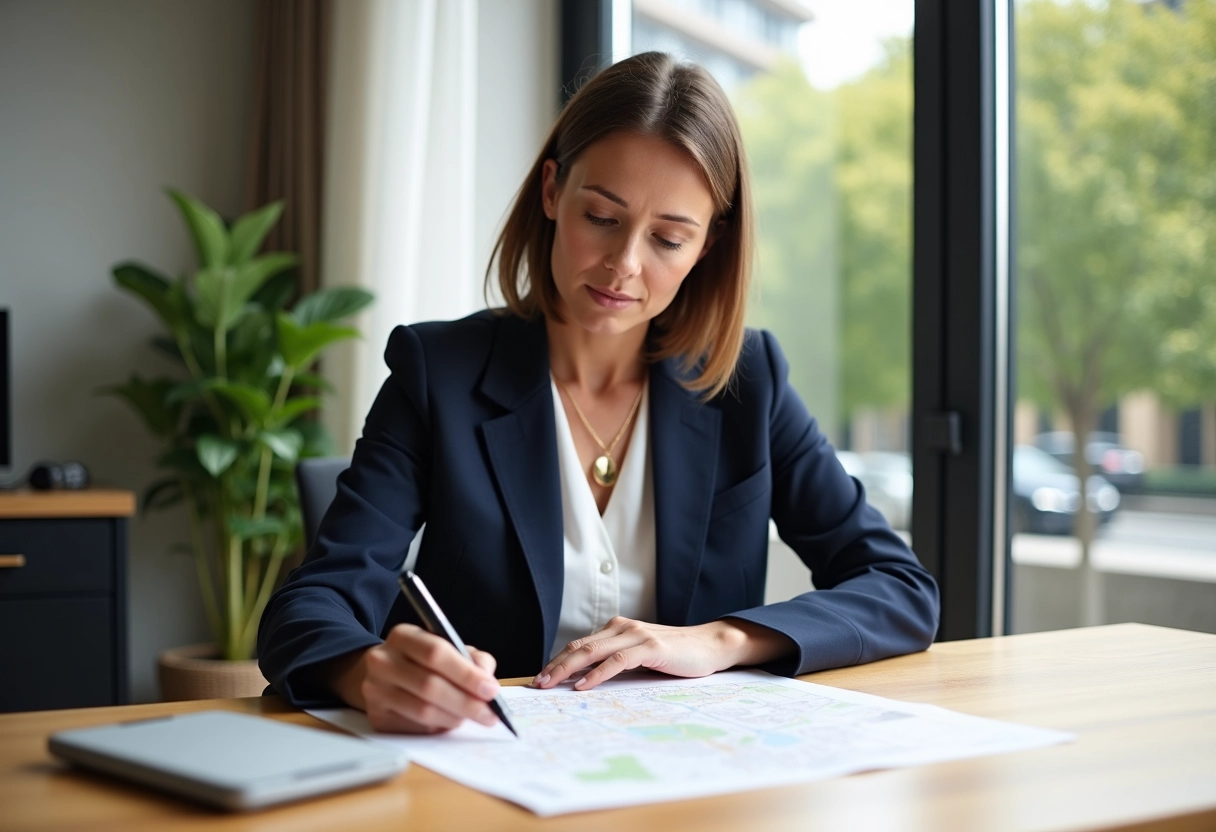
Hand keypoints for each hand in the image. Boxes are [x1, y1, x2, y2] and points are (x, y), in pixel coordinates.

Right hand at [330, 624, 501, 733]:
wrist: (382, 674)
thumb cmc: (423, 661)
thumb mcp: (447, 647)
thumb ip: (473, 659)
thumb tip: (488, 682)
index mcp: (403, 636)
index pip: (436, 653)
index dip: (466, 674)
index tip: (491, 690)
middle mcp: (382, 661)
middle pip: (429, 686)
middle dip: (466, 702)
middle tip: (489, 714)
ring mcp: (375, 690)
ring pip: (422, 711)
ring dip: (454, 718)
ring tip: (471, 718)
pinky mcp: (375, 717)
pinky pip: (414, 728)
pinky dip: (437, 727)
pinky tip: (447, 722)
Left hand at [532, 616, 792, 691]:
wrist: (711, 645)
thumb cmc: (676, 655)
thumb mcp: (641, 656)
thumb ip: (617, 661)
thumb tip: (585, 680)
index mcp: (618, 629)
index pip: (580, 644)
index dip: (558, 660)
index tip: (540, 678)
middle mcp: (623, 627)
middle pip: (580, 646)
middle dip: (555, 665)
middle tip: (537, 683)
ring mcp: (636, 635)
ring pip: (593, 651)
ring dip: (568, 669)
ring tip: (551, 684)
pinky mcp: (651, 647)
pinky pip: (617, 661)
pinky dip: (597, 673)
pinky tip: (584, 684)